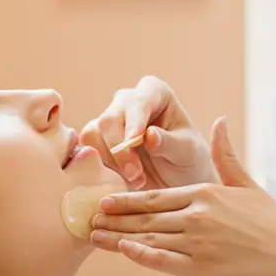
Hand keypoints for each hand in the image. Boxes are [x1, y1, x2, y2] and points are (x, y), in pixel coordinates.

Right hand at [80, 76, 216, 189]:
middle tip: (136, 175)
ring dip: (112, 161)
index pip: (140, 101)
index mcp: (155, 93)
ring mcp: (110, 119)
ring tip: (137, 180)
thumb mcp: (188, 153)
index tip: (135, 141)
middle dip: (121, 150)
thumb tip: (149, 135)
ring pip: (93, 134)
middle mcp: (129, 101)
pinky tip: (121, 180)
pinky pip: (87, 150)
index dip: (135, 121)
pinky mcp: (97, 140)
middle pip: (110, 118)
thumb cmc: (188, 160)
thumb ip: (169, 143)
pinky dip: (101, 167)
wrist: (177, 183)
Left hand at [91, 117, 275, 275]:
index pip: (155, 196)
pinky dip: (140, 255)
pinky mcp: (202, 269)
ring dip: (118, 237)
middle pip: (145, 217)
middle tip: (86, 217)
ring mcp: (198, 243)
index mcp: (205, 194)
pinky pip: (163, 261)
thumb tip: (219, 120)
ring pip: (148, 238)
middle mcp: (197, 216)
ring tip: (94, 236)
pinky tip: (123, 251)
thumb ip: (226, 154)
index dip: (125, 199)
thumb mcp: (247, 184)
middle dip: (113, 218)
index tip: (104, 200)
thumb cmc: (274, 222)